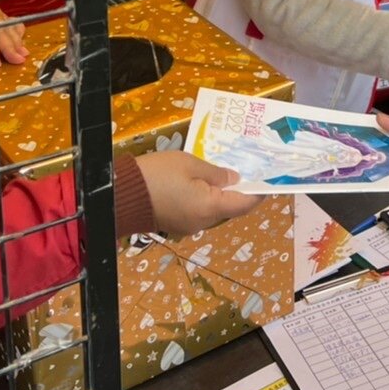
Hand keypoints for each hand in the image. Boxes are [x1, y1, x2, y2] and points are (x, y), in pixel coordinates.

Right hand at [134, 151, 260, 236]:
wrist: (118, 196)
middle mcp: (203, 221)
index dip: (259, 191)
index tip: (269, 180)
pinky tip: (201, 181)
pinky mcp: (176, 223)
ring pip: (213, 209)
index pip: (245, 203)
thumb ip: (216, 172)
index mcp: (210, 207)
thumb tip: (234, 178)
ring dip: (219, 193)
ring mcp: (188, 226)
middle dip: (238, 189)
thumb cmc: (157, 176)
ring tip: (221, 171)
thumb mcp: (190, 164)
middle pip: (230, 206)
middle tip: (244, 168)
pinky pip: (198, 210)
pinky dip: (204, 197)